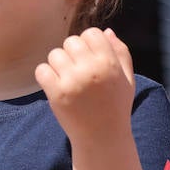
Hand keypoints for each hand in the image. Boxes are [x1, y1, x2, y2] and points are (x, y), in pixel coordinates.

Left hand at [36, 28, 135, 146]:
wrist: (102, 138)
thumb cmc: (116, 107)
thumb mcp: (127, 80)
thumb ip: (121, 53)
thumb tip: (106, 31)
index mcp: (109, 63)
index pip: (91, 33)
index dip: (88, 44)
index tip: (89, 59)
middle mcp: (91, 69)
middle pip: (70, 41)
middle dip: (72, 54)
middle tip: (77, 71)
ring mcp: (72, 81)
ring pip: (54, 54)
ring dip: (58, 65)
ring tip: (66, 79)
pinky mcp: (56, 93)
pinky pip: (41, 70)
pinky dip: (45, 76)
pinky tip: (55, 85)